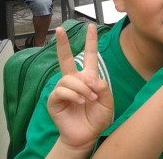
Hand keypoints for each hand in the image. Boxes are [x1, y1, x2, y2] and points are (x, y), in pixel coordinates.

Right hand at [47, 25, 113, 151]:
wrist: (87, 135)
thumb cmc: (97, 118)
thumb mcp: (108, 101)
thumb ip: (103, 87)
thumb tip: (90, 79)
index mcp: (89, 78)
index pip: (89, 56)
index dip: (91, 41)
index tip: (91, 27)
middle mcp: (74, 81)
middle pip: (65, 58)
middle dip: (62, 43)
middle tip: (59, 30)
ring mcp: (63, 90)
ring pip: (69, 79)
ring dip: (82, 88)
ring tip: (89, 99)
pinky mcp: (54, 100)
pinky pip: (62, 91)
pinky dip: (73, 95)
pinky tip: (79, 102)